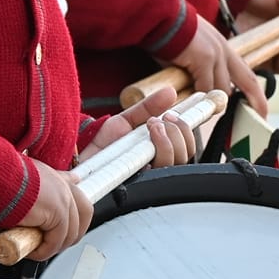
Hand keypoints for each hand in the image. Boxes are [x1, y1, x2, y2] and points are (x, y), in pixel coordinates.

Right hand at [4, 166, 91, 261]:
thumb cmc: (0, 181)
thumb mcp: (16, 183)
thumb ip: (26, 190)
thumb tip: (23, 202)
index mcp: (52, 176)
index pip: (72, 185)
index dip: (74, 202)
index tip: (73, 201)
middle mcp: (61, 185)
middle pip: (84, 211)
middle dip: (72, 232)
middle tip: (53, 243)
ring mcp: (63, 198)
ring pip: (70, 232)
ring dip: (54, 246)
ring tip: (37, 250)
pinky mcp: (58, 212)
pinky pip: (55, 240)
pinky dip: (44, 250)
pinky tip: (31, 251)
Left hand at [82, 86, 197, 170]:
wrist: (79, 159)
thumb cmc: (103, 145)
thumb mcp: (125, 121)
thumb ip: (147, 108)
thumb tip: (170, 92)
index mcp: (157, 153)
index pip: (186, 145)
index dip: (192, 127)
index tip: (199, 103)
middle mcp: (156, 167)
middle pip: (184, 154)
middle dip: (179, 131)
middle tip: (162, 118)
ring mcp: (149, 177)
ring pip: (175, 162)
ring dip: (169, 138)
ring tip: (152, 125)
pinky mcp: (140, 186)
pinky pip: (158, 174)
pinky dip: (159, 151)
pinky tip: (148, 142)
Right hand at [169, 17, 261, 110]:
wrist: (162, 18)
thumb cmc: (171, 34)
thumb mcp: (195, 50)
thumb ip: (202, 68)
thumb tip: (201, 90)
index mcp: (223, 48)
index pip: (246, 73)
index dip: (255, 92)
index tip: (259, 108)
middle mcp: (224, 51)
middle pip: (248, 81)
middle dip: (255, 101)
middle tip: (256, 118)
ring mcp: (216, 55)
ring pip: (222, 89)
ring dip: (213, 102)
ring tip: (203, 109)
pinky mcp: (203, 59)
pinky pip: (204, 87)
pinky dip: (198, 96)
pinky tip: (190, 99)